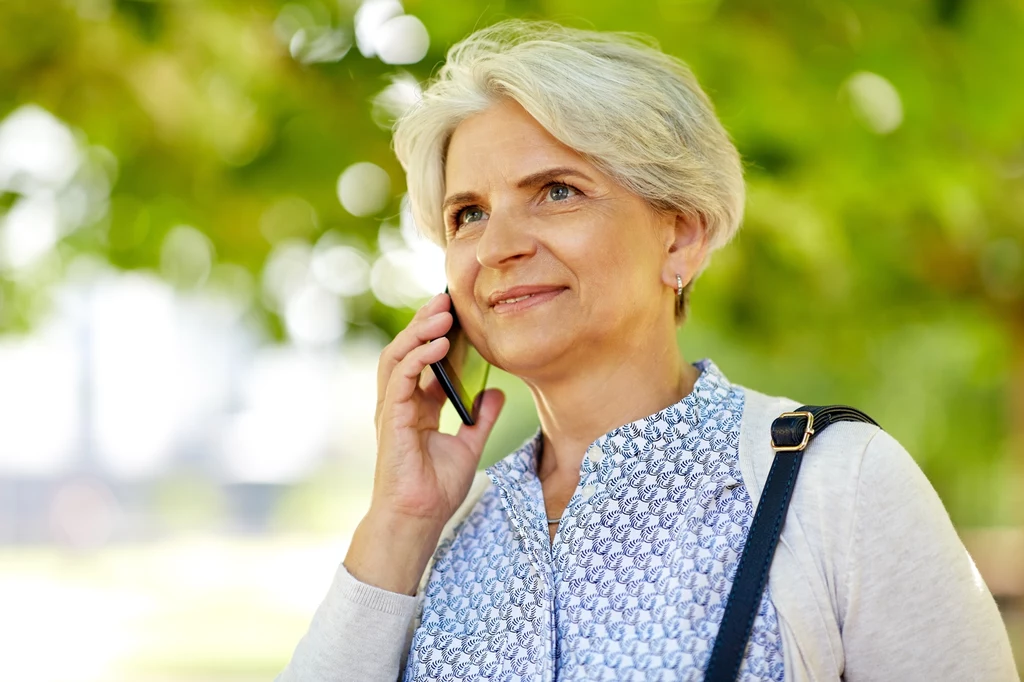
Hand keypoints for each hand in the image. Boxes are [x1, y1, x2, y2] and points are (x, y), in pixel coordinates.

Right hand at [371, 292, 503, 527]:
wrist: (419, 519)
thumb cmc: (436, 489)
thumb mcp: (469, 445)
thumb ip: (481, 418)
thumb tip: (496, 391)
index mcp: (416, 408)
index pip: (422, 360)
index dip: (436, 334)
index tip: (457, 313)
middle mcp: (400, 403)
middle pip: (406, 349)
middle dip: (424, 322)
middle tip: (446, 299)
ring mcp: (391, 409)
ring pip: (397, 355)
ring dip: (418, 330)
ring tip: (442, 311)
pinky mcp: (390, 418)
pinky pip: (400, 377)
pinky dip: (418, 356)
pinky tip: (438, 343)